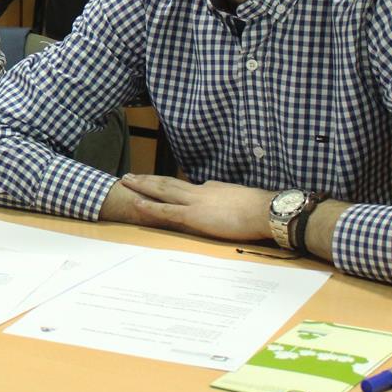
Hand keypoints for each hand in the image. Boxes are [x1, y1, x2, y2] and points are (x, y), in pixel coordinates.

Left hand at [108, 174, 275, 242]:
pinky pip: (166, 210)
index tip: (154, 182)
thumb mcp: (240, 198)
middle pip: (167, 183)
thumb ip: (226, 197)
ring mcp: (194, 202)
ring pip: (162, 191)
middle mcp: (199, 191)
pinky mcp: (194, 216)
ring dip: (142, 185)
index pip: (184, 186)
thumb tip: (219, 197)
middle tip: (129, 175)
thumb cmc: (260, 208)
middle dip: (148, 179)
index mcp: (211, 189)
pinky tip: (136, 201)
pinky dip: (149, 206)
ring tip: (126, 180)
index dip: (167, 184)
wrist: (265, 210)